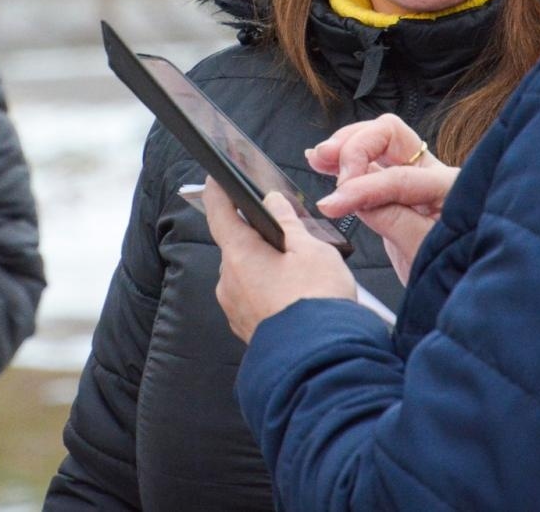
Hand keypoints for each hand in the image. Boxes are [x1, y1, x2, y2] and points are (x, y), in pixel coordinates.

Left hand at [203, 180, 354, 343]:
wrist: (321, 360)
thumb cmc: (317, 303)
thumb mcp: (311, 250)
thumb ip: (288, 222)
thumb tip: (273, 202)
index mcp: (239, 255)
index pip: (218, 213)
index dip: (218, 192)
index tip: (218, 180)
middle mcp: (228, 282)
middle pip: (236, 246)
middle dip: (258, 238)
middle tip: (289, 238)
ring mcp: (234, 308)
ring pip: (246, 274)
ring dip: (265, 268)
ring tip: (302, 275)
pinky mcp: (246, 328)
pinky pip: (252, 299)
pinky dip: (268, 292)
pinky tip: (295, 297)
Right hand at [307, 115, 458, 283]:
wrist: (461, 289)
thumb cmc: (453, 272)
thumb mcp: (423, 253)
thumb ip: (391, 219)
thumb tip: (353, 197)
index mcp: (449, 188)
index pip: (398, 177)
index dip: (361, 188)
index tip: (333, 203)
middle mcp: (432, 174)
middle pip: (390, 135)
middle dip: (355, 146)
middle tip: (329, 168)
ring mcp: (414, 177)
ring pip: (377, 140)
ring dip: (345, 146)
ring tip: (319, 157)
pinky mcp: (396, 190)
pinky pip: (368, 162)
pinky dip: (344, 158)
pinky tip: (323, 160)